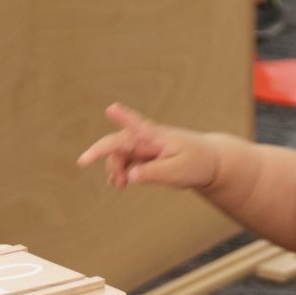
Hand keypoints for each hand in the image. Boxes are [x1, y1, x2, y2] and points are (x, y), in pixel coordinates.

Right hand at [76, 102, 215, 189]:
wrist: (211, 163)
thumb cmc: (197, 163)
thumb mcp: (178, 171)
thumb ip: (154, 173)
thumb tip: (131, 175)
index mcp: (157, 137)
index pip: (138, 125)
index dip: (124, 118)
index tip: (112, 108)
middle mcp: (148, 139)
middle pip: (120, 142)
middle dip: (102, 151)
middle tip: (84, 162)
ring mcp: (146, 147)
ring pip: (120, 154)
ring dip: (114, 168)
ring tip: (118, 185)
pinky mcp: (147, 157)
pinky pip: (127, 162)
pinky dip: (121, 172)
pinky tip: (118, 183)